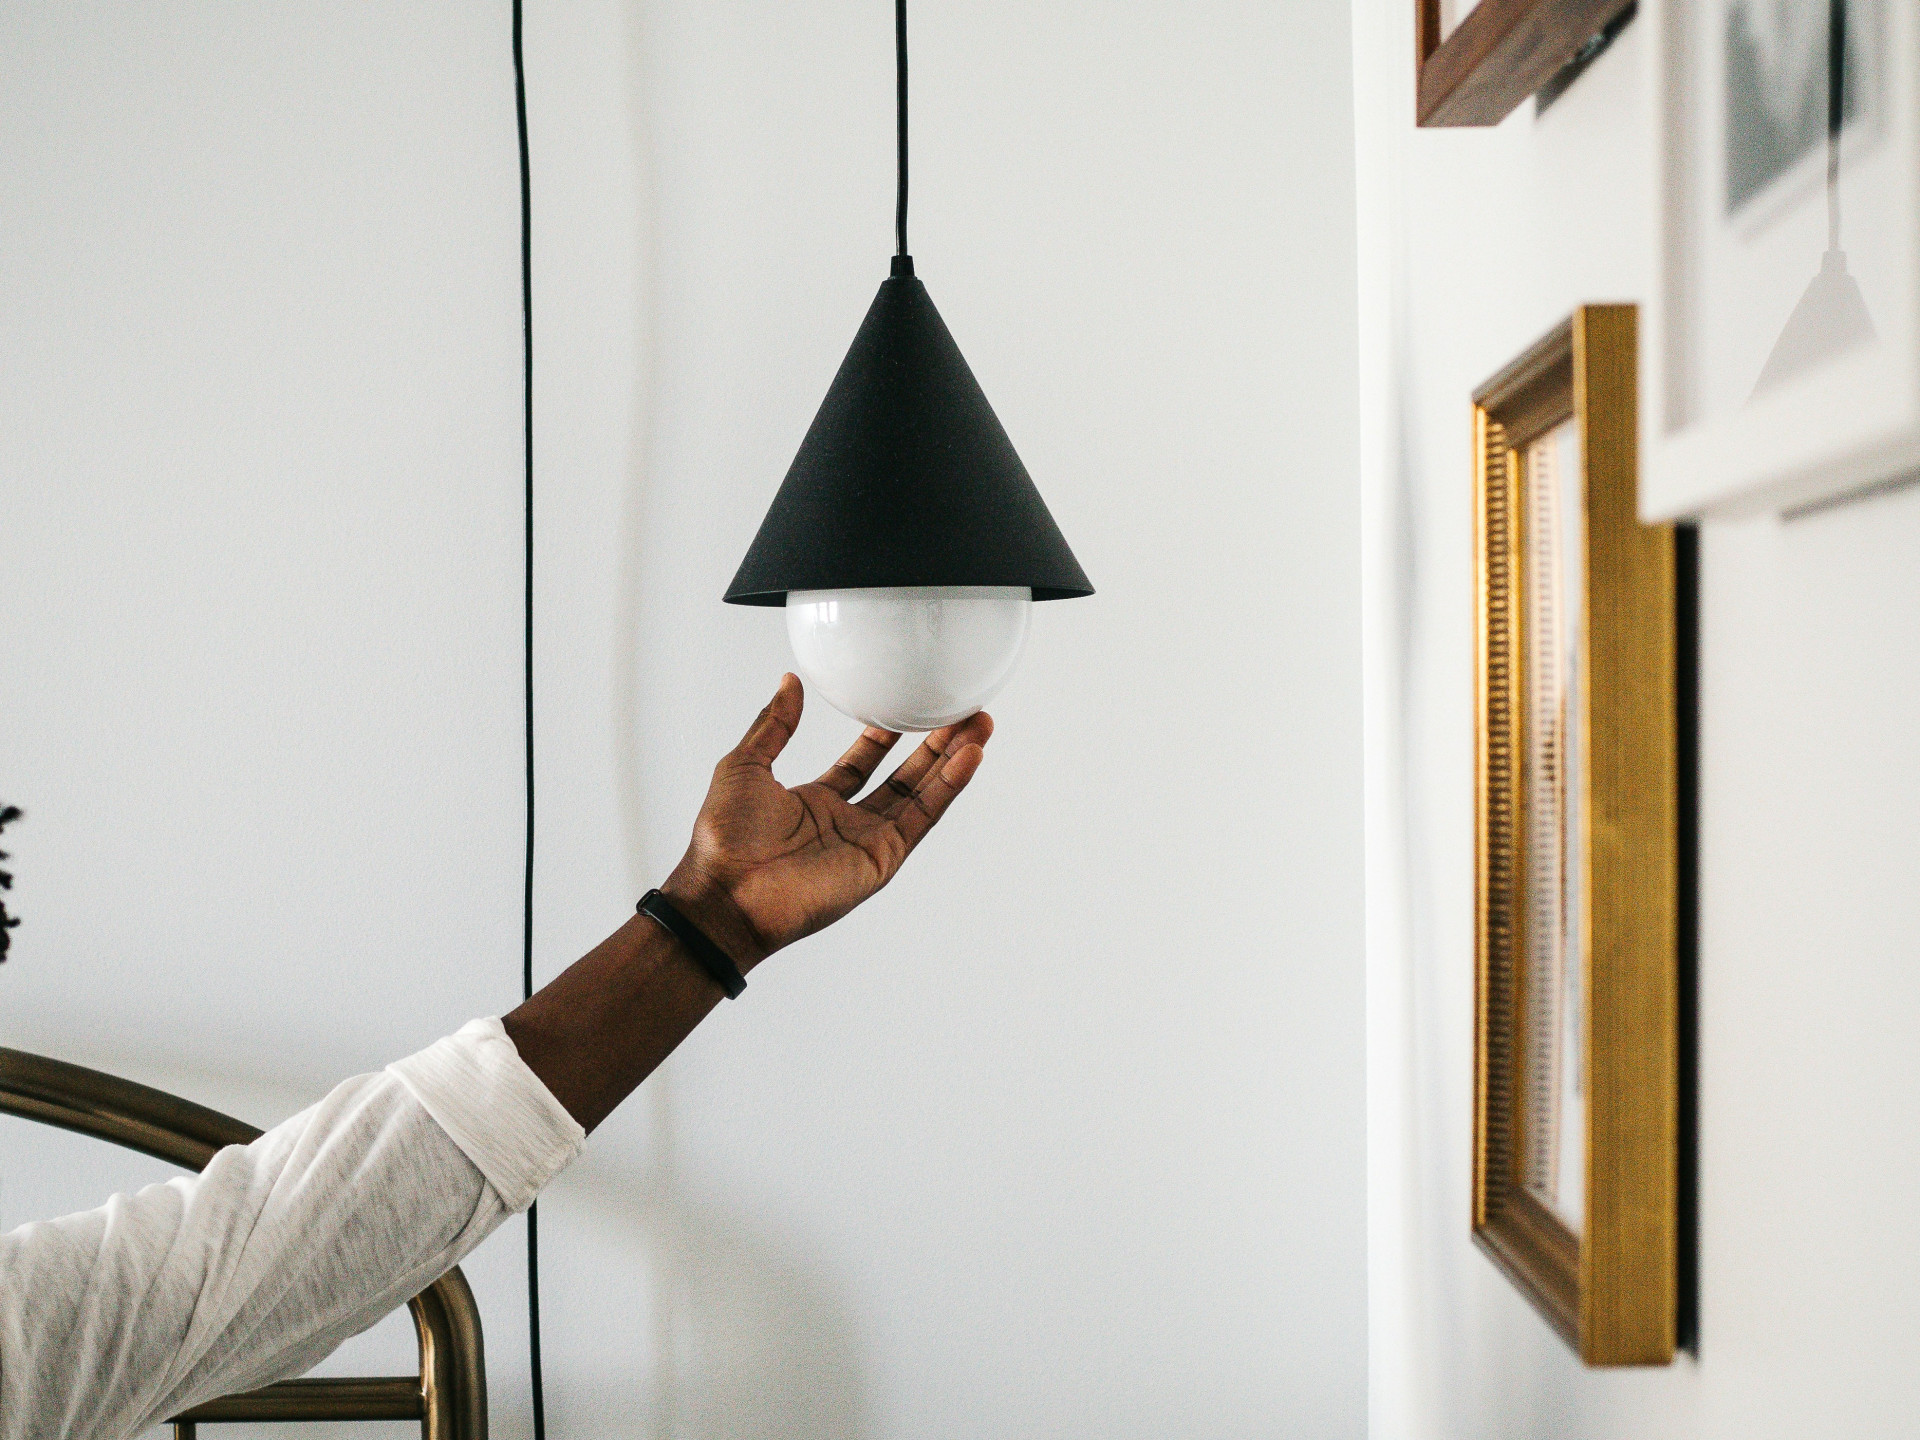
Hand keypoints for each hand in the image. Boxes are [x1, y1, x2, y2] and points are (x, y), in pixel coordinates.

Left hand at [661, 674, 991, 971]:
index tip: (910, 704)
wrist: (727, 892)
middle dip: (934, 744)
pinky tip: (967, 758)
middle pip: (903, 776)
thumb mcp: (744, 766)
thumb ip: (773, 726)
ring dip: (952, 761)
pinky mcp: (882, 859)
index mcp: (815, 802)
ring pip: (921, 794)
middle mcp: (846, 822)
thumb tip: (788, 684)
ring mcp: (868, 842)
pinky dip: (947, 788)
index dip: (887, 734)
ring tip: (979, 728)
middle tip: (961, 714)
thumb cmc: (724, 841)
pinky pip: (921, 818)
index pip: (862, 762)